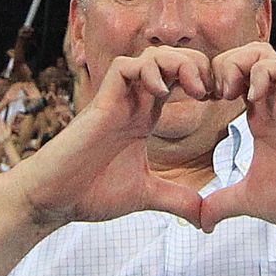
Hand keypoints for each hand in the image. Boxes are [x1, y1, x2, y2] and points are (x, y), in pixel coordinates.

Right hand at [11, 46, 210, 227]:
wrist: (53, 201)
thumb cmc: (90, 193)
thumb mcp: (146, 195)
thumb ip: (177, 200)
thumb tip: (206, 220)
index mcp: (145, 118)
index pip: (179, 80)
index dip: (204, 82)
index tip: (222, 102)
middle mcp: (132, 103)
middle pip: (169, 59)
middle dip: (197, 66)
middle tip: (213, 92)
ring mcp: (116, 101)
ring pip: (149, 56)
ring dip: (177, 63)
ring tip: (193, 88)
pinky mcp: (99, 104)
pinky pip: (123, 67)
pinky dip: (146, 71)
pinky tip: (161, 93)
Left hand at [199, 44, 275, 236]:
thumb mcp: (248, 201)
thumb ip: (221, 205)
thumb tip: (200, 224)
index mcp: (259, 119)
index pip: (233, 77)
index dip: (210, 82)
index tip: (200, 106)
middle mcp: (272, 104)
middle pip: (244, 54)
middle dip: (219, 66)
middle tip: (211, 96)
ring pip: (261, 51)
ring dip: (237, 64)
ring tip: (229, 93)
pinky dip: (260, 73)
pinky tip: (250, 100)